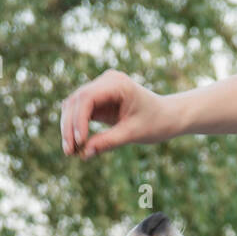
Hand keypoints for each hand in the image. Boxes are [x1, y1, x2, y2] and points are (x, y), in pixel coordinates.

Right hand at [61, 69, 175, 158]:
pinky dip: (76, 127)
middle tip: (69, 151)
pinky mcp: (99, 100)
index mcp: (117, 84)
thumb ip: (109, 142)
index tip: (80, 142)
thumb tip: (85, 154)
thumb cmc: (155, 122)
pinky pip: (80, 112)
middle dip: (69, 126)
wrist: (168, 116)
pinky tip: (75, 145)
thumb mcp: (133, 134)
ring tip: (70, 151)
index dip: (79, 120)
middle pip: (76, 101)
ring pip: (74, 106)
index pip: (87, 98)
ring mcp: (101, 89)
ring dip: (69, 127)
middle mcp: (106, 81)